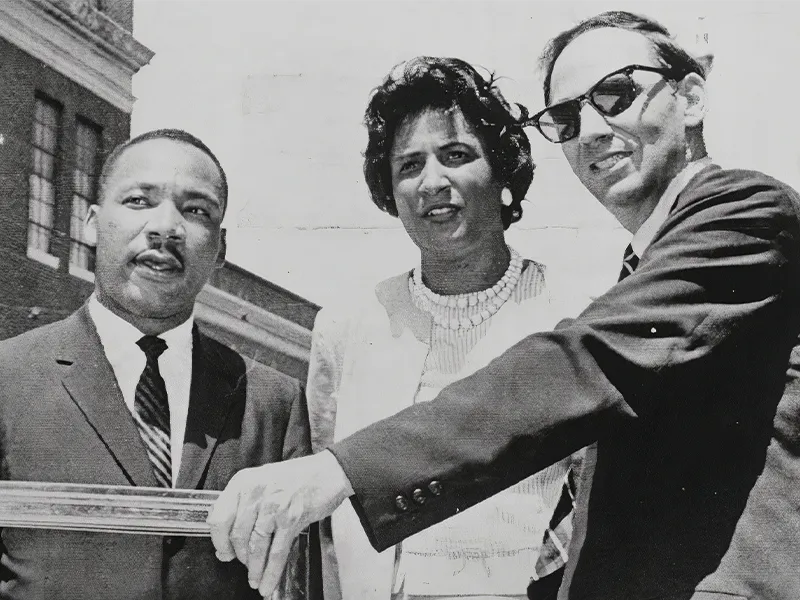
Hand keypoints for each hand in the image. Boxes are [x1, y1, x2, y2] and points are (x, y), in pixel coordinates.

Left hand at [207, 451, 353, 596]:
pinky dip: (271, 571)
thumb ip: (243, 502)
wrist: (328, 471)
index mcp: (243, 482)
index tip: (224, 552)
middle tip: (244, 567)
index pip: (218, 518)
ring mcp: (273, 506)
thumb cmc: (296, 476)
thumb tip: (227, 535)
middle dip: (239, 557)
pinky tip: (268, 582)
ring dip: (255, 569)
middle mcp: (255, 492)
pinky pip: (277, 552)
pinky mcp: (291, 518)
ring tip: (255, 580)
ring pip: (255, 546)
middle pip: (237, 535)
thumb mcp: (262, 480)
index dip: (219, 541)